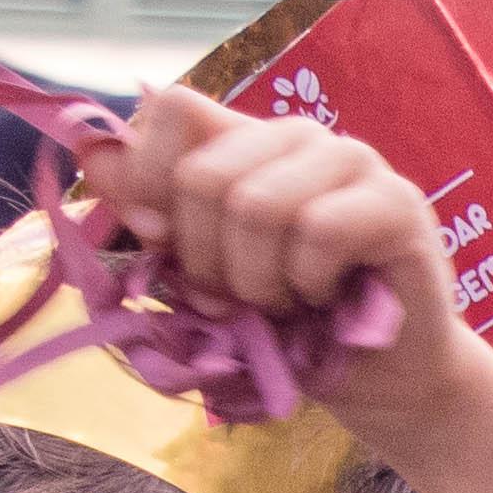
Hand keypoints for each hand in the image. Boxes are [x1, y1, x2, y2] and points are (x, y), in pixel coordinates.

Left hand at [87, 83, 464, 423]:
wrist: (380, 382)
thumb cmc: (290, 328)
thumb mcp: (199, 272)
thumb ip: (151, 214)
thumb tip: (94, 156)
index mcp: (246, 142)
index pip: (174, 109)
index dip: (151, 178)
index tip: (162, 245)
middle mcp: (298, 137)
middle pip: (206, 174)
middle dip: (207, 259)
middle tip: (237, 302)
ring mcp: (353, 162)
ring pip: (258, 203)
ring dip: (260, 279)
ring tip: (285, 304)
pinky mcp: (399, 202)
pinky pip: (321, 230)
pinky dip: (311, 281)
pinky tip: (329, 299)